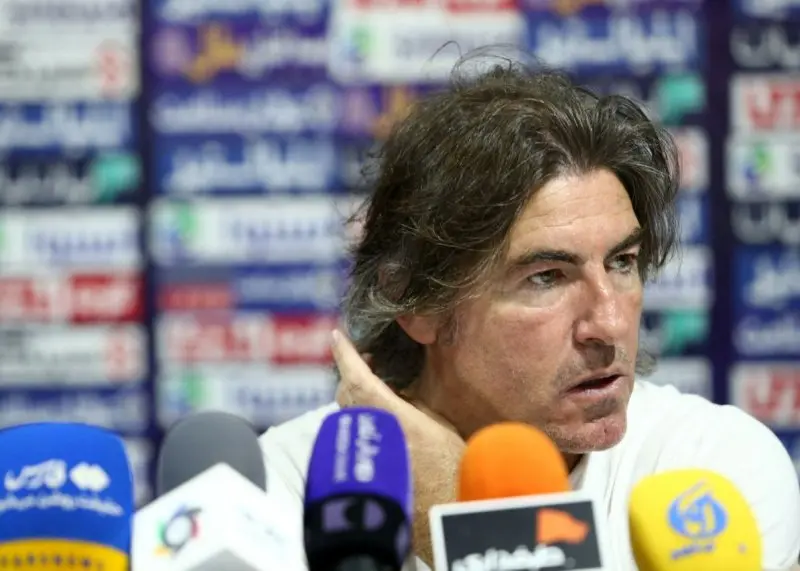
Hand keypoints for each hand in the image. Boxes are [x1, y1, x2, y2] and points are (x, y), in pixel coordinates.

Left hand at [331, 329, 465, 567]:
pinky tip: (379, 418)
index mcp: (388, 415)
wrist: (449, 513)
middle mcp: (369, 432)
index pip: (356, 378)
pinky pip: (355, 432)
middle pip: (346, 394)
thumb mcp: (440, 424)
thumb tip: (397, 388)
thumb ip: (413, 402)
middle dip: (352, 374)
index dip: (345, 355)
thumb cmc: (454, 467)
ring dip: (356, 397)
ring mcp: (363, 452)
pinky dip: (361, 417)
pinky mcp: (363, 469)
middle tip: (370, 361)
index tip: (337, 337)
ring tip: (377, 387)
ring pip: (348, 414)